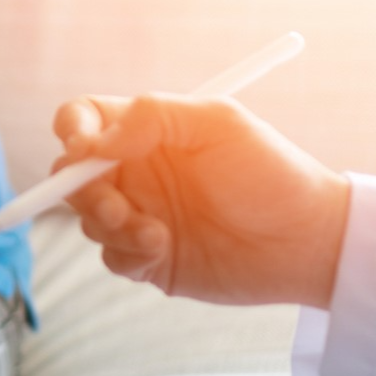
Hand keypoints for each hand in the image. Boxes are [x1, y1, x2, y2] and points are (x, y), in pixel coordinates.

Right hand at [53, 94, 349, 308]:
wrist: (304, 241)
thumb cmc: (269, 173)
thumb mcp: (218, 123)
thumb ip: (152, 118)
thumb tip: (95, 143)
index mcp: (147, 133)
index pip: (85, 119)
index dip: (72, 130)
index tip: (83, 151)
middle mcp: (137, 171)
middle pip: (73, 175)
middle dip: (84, 192)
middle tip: (119, 209)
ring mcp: (140, 215)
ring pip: (88, 219)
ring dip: (112, 228)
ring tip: (158, 235)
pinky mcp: (147, 257)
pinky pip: (111, 257)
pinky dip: (127, 255)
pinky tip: (162, 251)